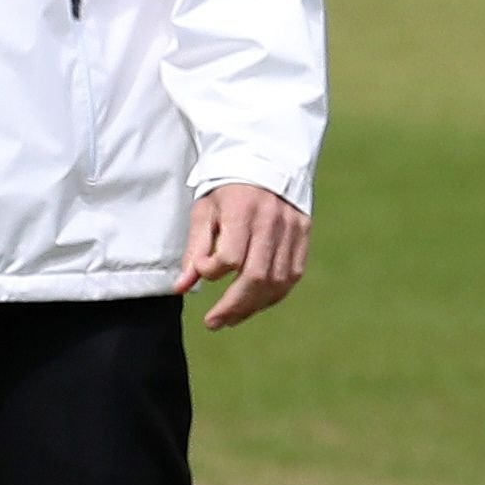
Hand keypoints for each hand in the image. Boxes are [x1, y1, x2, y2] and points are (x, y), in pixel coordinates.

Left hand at [177, 185, 309, 329]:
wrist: (266, 162)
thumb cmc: (227, 189)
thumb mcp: (204, 212)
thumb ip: (194, 250)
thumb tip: (182, 288)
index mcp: (242, 210)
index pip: (230, 256)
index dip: (212, 271)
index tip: (200, 270)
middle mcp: (271, 221)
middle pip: (256, 276)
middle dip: (233, 306)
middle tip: (214, 322)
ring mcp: (292, 229)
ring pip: (276, 281)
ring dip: (253, 306)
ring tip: (231, 317)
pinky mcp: (303, 236)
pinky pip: (292, 276)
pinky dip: (273, 295)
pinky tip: (255, 303)